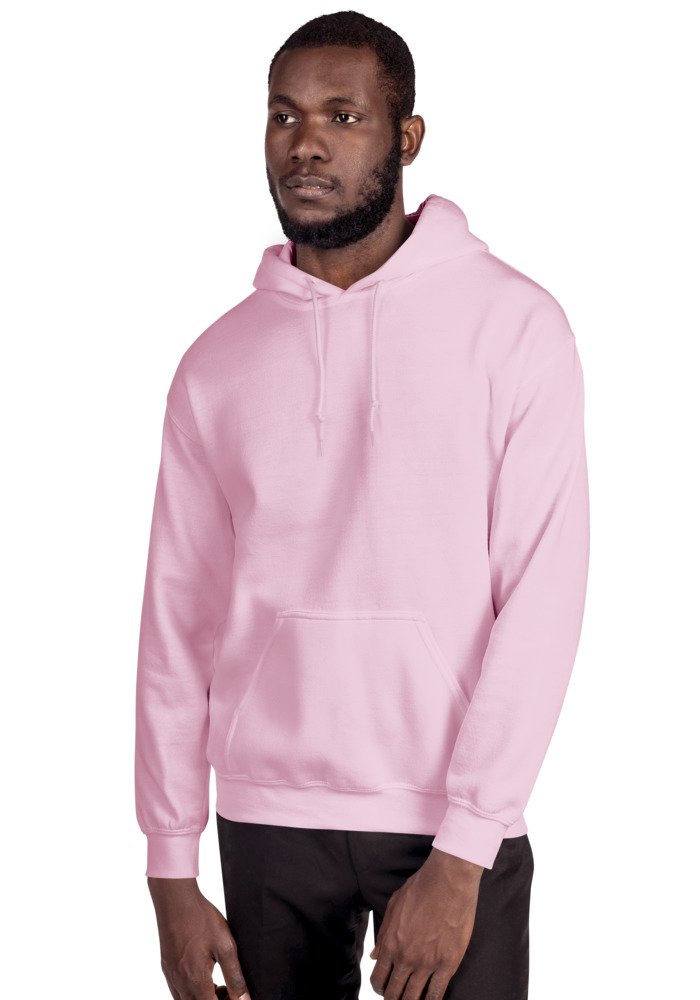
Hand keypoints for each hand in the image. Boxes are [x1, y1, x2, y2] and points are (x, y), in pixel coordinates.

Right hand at [148, 877, 250, 999]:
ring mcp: (171, 975)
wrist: (175, 900)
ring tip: (219, 984)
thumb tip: (243, 998)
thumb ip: (234, 975)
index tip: (236, 996)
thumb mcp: (225, 945)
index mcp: (196, 980)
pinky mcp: (167, 967)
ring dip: (203, 998)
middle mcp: (180, 983)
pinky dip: (192, 990)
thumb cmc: (200, 919)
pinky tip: (203, 974)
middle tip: (229, 991)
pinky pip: (178, 990)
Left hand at [368, 848, 483, 998]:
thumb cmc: (421, 887)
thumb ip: (384, 932)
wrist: (449, 880)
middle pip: (394, 994)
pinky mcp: (448, 963)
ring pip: (414, 998)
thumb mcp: (394, 905)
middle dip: (394, 998)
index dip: (379, 988)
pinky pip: (437, 993)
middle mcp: (406, 957)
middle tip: (398, 997)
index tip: (384, 989)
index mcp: (390, 943)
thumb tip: (376, 954)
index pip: (378, 979)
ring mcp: (427, 963)